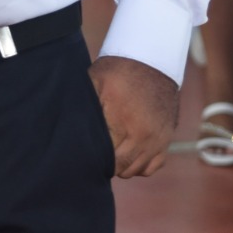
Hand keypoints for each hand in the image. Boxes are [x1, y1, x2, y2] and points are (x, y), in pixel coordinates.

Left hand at [89, 56, 177, 177]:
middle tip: (95, 152)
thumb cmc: (119, 71)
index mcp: (122, 121)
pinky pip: (151, 167)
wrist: (153, 63)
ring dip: (122, 165)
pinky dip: (139, 165)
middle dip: (106, 163)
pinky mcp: (166, 141)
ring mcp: (157, 141)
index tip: (84, 153)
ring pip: (135, 170)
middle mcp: (143, 135)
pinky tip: (128, 153)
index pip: (105, 156)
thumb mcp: (95, 81)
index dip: (92, 158)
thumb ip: (85, 107)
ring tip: (111, 150)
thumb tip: (67, 126)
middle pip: (120, 167)